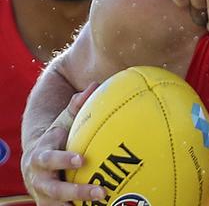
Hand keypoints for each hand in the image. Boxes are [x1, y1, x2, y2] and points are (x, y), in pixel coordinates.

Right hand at [21, 85, 103, 204]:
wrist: (35, 162)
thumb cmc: (56, 138)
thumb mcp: (62, 122)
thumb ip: (77, 105)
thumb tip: (95, 85)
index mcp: (41, 156)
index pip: (49, 159)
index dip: (63, 160)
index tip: (81, 160)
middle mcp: (40, 178)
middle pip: (55, 189)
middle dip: (76, 192)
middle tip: (100, 191)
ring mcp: (43, 195)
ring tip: (102, 204)